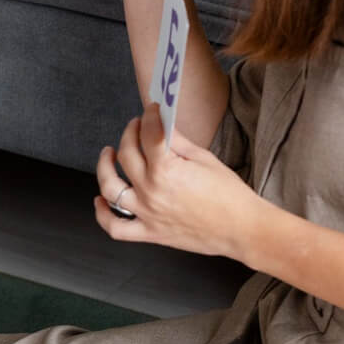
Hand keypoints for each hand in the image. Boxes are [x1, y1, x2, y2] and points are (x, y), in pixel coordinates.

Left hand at [94, 104, 262, 259]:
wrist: (242, 229)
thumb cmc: (229, 194)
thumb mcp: (204, 159)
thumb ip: (176, 141)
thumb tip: (161, 124)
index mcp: (166, 169)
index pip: (148, 134)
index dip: (149, 116)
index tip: (151, 110)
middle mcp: (151, 191)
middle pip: (126, 155)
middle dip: (129, 134)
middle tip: (135, 126)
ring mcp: (147, 213)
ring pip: (110, 188)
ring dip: (104, 167)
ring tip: (108, 154)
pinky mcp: (149, 233)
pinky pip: (115, 227)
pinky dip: (102, 214)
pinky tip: (100, 199)